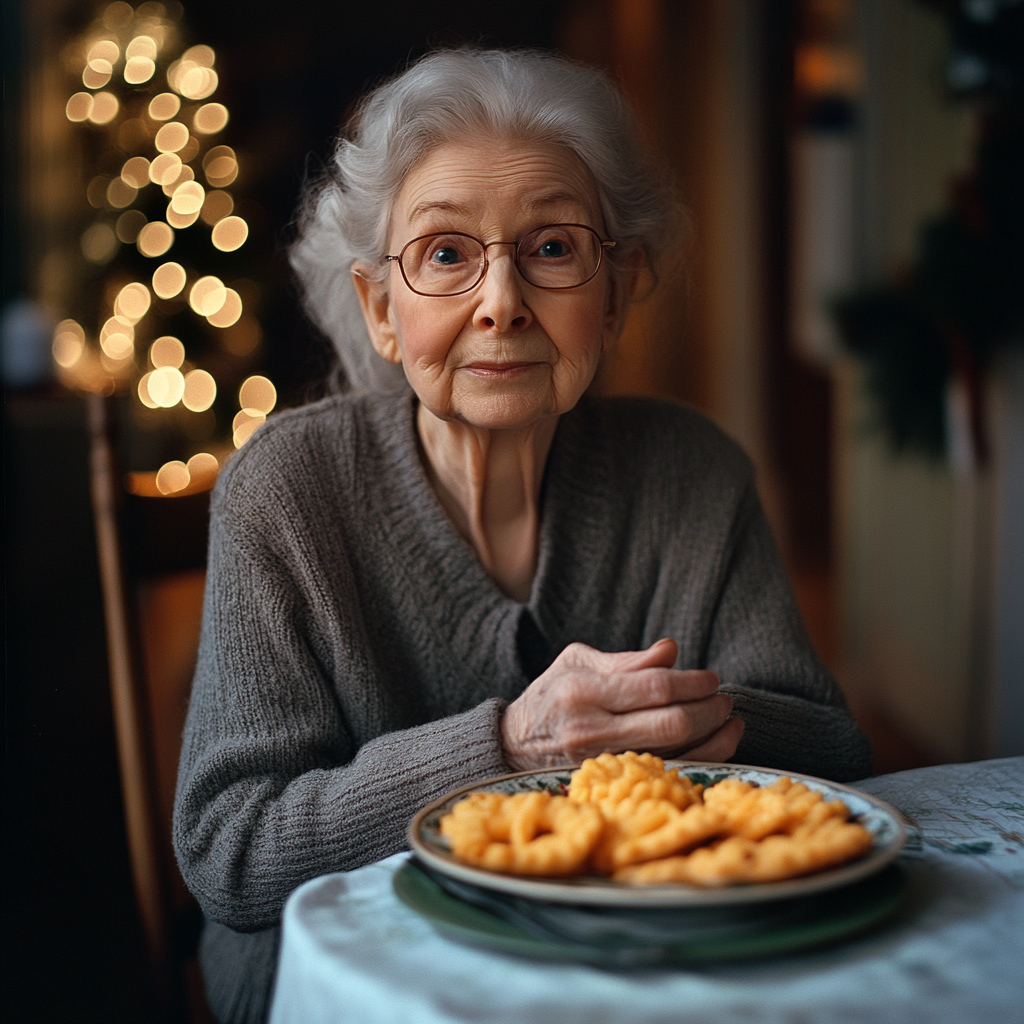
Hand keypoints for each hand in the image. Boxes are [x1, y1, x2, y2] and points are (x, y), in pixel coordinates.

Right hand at [501, 638, 743, 769]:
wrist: (512, 746)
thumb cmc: (550, 697)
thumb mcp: (576, 663)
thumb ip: (626, 660)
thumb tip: (671, 651)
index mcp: (583, 692)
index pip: (654, 686)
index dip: (692, 682)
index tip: (712, 679)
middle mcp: (592, 730)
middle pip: (670, 723)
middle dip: (708, 710)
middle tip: (724, 699)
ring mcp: (602, 764)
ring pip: (676, 755)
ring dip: (714, 738)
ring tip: (730, 720)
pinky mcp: (611, 787)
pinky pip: (668, 777)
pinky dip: (701, 762)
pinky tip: (717, 745)